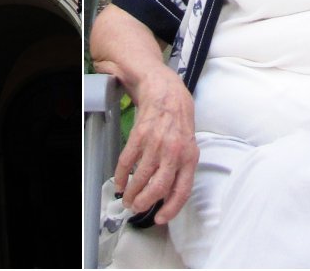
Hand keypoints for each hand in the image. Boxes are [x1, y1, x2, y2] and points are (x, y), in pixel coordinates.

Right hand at [115, 66, 198, 224]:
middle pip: (159, 187)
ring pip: (141, 177)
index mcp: (189, 157)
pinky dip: (121, 175)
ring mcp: (155, 144)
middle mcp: (173, 152)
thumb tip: (171, 191)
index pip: (182, 190)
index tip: (160, 217)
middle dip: (146, 202)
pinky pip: (127, 161)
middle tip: (137, 208)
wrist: (166, 91)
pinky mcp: (139, 136)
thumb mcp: (190, 143)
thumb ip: (182, 166)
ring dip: (132, 192)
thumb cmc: (180, 118)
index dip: (170, 208)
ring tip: (127, 199)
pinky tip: (119, 182)